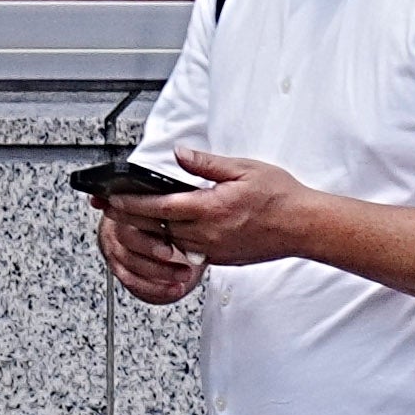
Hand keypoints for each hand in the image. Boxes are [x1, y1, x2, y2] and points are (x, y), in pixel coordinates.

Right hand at [92, 192, 200, 305]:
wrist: (150, 238)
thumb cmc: (160, 217)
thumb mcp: (166, 200)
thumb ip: (170, 192)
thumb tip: (184, 170)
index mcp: (128, 206)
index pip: (129, 210)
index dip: (146, 219)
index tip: (163, 226)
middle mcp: (119, 228)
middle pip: (128, 238)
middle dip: (151, 247)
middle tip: (171, 252)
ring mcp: (118, 250)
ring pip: (132, 263)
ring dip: (160, 271)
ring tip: (184, 274)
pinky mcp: (123, 270)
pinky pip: (134, 282)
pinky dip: (156, 288)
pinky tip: (175, 289)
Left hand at [126, 150, 319, 273]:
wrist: (304, 227)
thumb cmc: (280, 196)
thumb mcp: (243, 168)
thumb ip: (206, 163)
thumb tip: (179, 154)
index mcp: (210, 208)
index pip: (159, 207)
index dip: (131, 204)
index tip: (112, 199)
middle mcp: (208, 234)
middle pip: (157, 227)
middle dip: (131, 218)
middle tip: (110, 208)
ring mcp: (213, 250)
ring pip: (169, 243)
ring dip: (149, 232)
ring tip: (132, 219)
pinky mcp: (220, 260)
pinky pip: (188, 252)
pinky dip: (172, 242)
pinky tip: (167, 232)